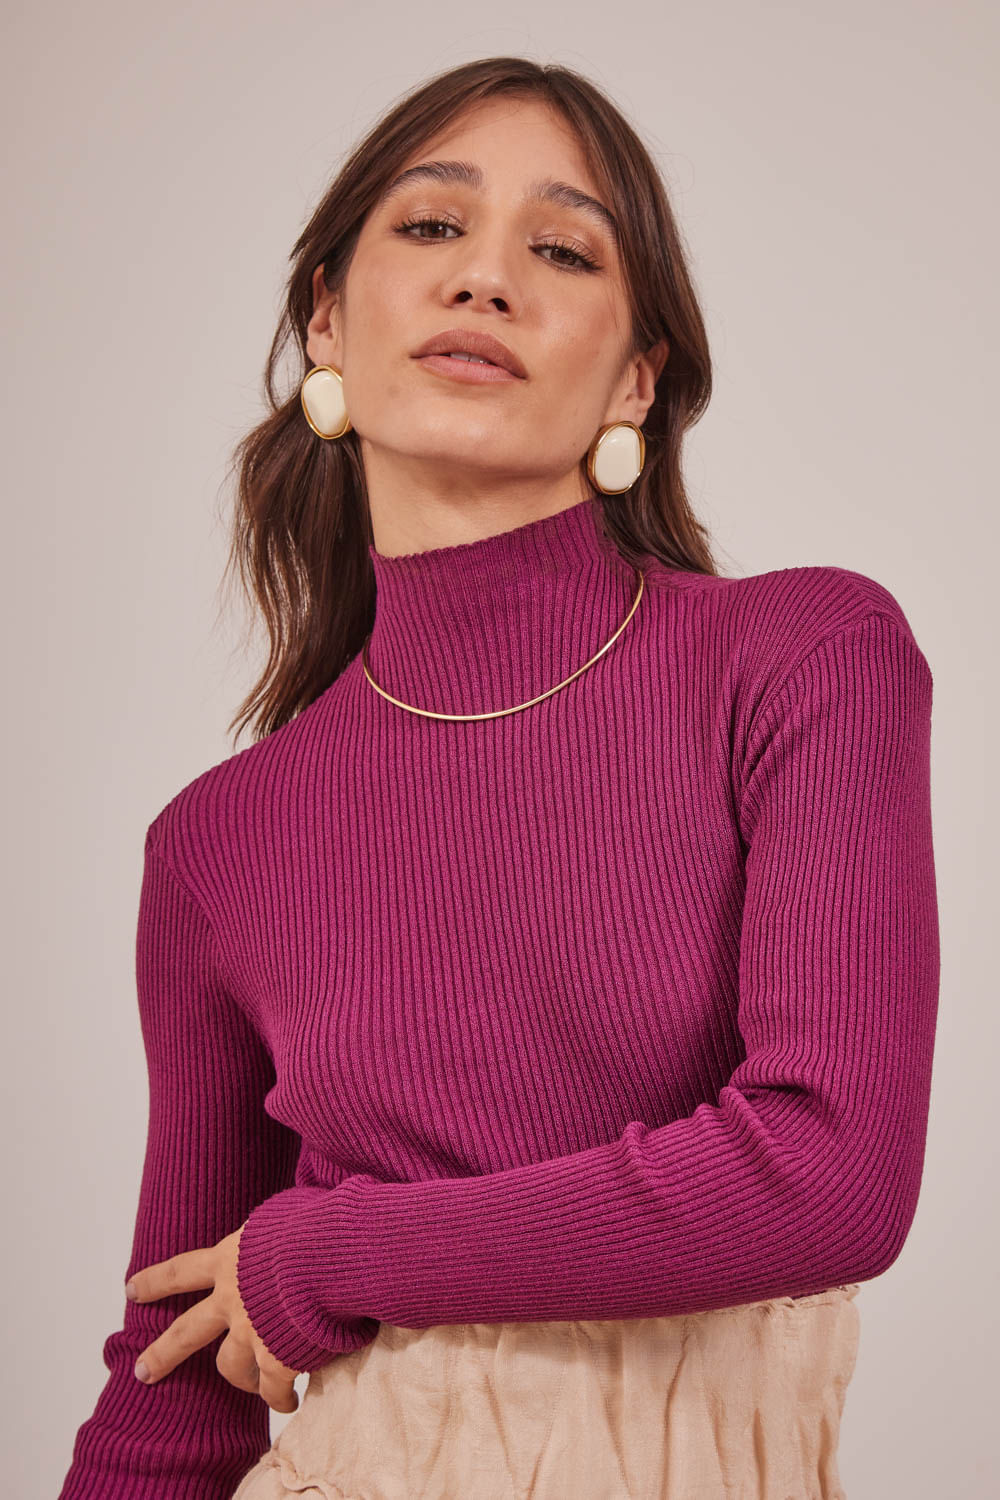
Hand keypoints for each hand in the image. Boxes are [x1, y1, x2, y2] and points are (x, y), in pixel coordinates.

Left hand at [125, 1220, 301, 1412]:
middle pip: (186, 1332)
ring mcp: (251, 1333)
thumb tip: (285, 1219)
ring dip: (240, 1380)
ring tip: (250, 1389)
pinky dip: (281, 1397)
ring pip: (232, 1368)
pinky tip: (288, 1402)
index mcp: (230, 1258)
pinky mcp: (277, 1359)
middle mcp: (231, 1299)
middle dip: (163, 1353)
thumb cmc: (314, 1223)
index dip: (155, 1280)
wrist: (329, 1255)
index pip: (182, 1270)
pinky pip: (274, 1390)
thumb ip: (272, 1227)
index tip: (131, 1289)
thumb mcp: (282, 1212)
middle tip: (143, 1371)